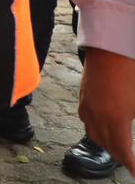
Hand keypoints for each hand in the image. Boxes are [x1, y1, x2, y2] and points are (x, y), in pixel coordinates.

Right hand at [78, 48, 134, 171]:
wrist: (110, 48)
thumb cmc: (130, 71)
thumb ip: (133, 119)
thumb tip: (131, 125)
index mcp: (116, 118)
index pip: (122, 150)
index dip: (131, 165)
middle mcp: (98, 115)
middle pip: (107, 146)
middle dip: (120, 157)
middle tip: (131, 164)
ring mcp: (88, 106)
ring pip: (94, 135)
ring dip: (107, 145)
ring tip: (119, 149)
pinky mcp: (83, 98)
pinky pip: (87, 122)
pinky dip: (97, 131)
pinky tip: (105, 128)